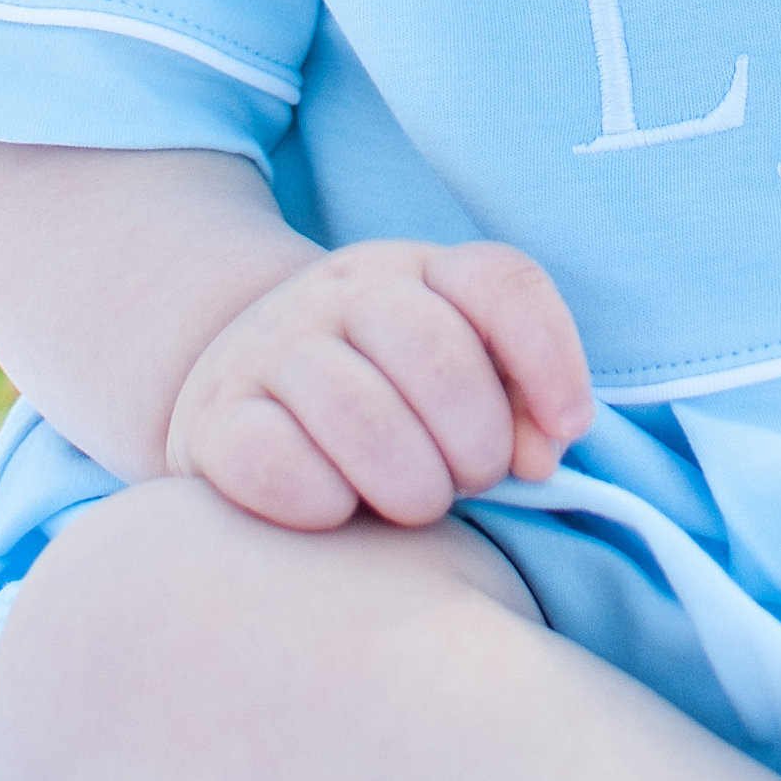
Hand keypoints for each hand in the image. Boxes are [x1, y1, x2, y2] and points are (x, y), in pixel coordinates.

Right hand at [165, 237, 594, 529]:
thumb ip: (518, 407)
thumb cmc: (383, 401)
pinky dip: (321, 502)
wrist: (236, 391)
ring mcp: (271, 345)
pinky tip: (335, 509)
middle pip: (439, 356)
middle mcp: (344, 290)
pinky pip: (274, 461)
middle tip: (467, 480)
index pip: (502, 282)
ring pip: (360, 414)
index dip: (552, 358)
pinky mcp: (213, 416)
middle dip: (476, 444)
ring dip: (409, 484)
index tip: (567, 429)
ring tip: (414, 503)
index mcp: (419, 271)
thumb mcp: (458, 382)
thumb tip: (542, 453)